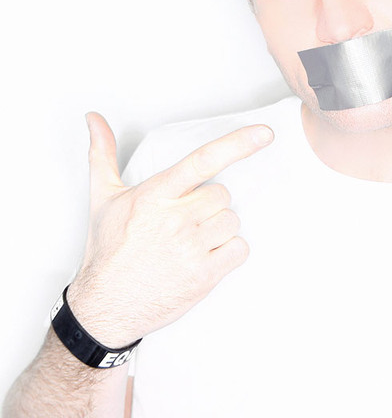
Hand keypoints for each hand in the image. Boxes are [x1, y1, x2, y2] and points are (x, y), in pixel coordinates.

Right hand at [66, 113, 273, 347]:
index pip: (203, 161)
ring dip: (218, 229)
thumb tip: (94, 118)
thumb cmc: (108, 249)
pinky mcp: (204, 276)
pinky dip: (229, 253)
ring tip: (190, 242)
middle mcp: (175, 220)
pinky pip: (239, 249)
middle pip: (222, 195)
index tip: (264, 132)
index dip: (237, 144)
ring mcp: (191, 249)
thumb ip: (103, 154)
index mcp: (155, 195)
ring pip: (232, 221)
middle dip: (209, 205)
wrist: (106, 306)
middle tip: (184, 221)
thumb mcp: (102, 198)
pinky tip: (204, 258)